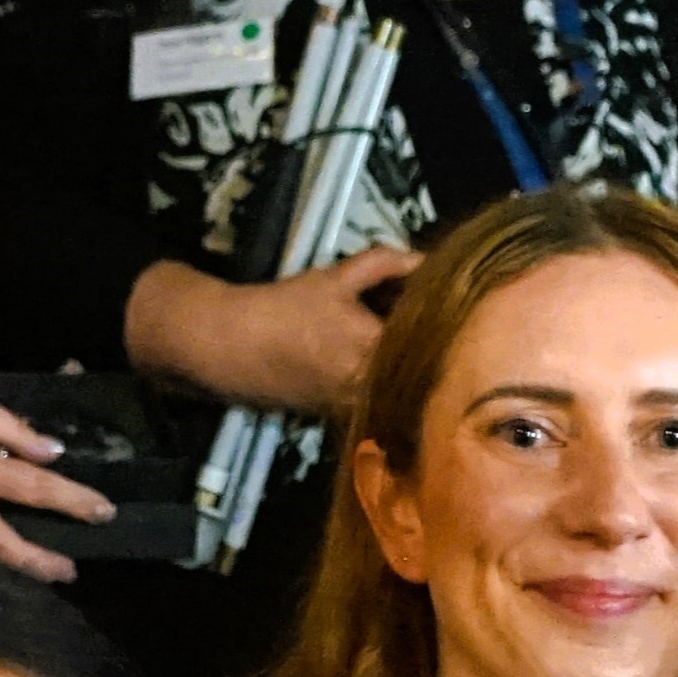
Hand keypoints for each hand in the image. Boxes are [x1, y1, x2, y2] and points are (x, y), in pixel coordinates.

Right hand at [123, 248, 415, 415]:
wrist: (231, 348)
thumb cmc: (285, 309)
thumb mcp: (336, 278)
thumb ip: (386, 264)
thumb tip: (426, 259)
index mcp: (376, 351)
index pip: (432, 336)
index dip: (443, 315)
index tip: (445, 297)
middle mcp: (372, 388)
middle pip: (420, 365)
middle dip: (427, 340)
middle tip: (429, 313)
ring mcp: (357, 407)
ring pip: (399, 385)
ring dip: (405, 362)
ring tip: (396, 333)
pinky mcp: (341, 417)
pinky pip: (377, 397)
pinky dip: (382, 378)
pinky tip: (371, 356)